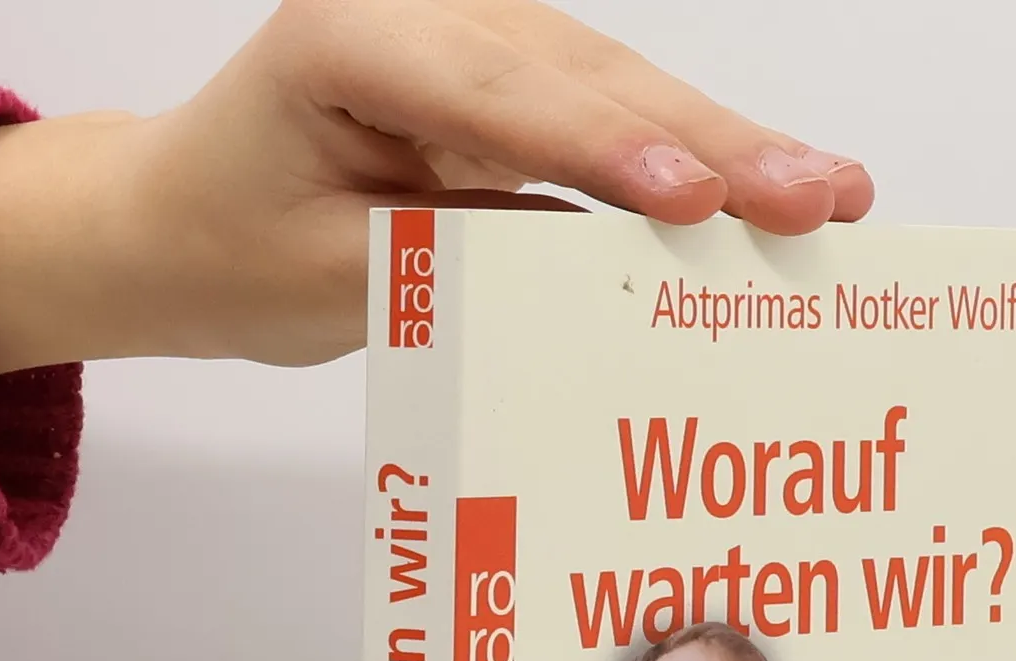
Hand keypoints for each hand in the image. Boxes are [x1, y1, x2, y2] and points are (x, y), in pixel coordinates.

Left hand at [0, 0, 873, 380]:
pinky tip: (774, 185)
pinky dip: (692, 156)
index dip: (607, 150)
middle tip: (816, 197)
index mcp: (348, 39)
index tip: (695, 202)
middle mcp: (423, 10)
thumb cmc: (237, 248)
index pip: (497, 95)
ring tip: (830, 195)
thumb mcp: (333, 278)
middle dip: (709, 143)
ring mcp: (476, 36)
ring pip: (619, 87)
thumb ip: (458, 261)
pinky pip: (612, 114)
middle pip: (584, 77)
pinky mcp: (511, 80)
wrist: (185, 221)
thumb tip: (600, 266)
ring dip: (729, 146)